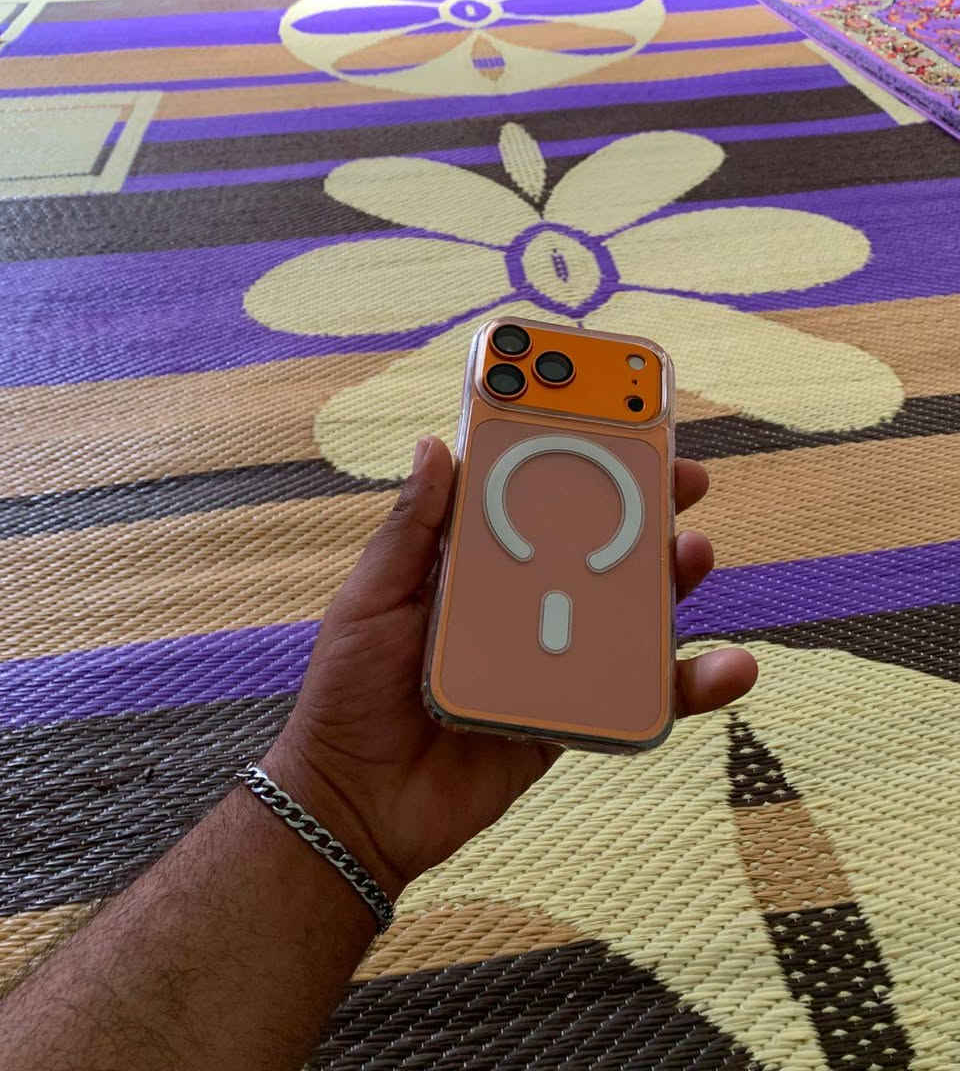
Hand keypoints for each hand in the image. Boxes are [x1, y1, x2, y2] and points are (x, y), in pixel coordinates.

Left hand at [268, 437, 756, 899]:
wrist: (357, 805)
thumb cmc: (349, 692)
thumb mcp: (372, 599)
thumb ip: (410, 530)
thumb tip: (434, 444)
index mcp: (474, 567)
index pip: (532, 500)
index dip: (574, 460)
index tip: (616, 422)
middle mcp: (520, 603)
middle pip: (595, 546)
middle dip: (643, 508)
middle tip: (682, 479)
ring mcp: (551, 658)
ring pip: (628, 611)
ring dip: (672, 581)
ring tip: (696, 555)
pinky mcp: (572, 714)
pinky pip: (638, 692)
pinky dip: (690, 682)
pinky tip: (729, 666)